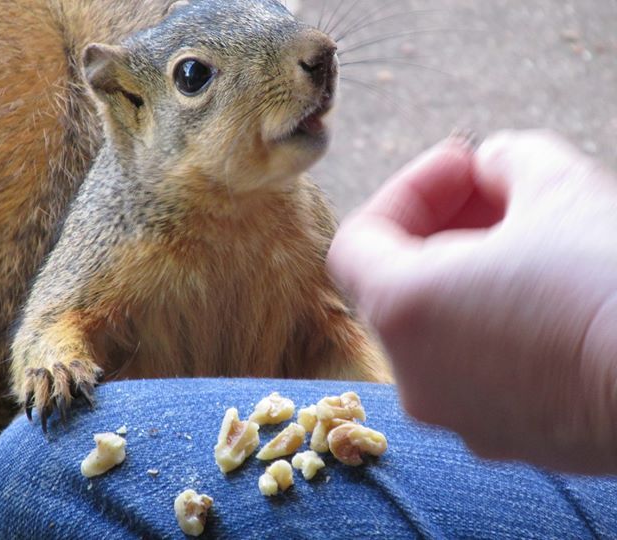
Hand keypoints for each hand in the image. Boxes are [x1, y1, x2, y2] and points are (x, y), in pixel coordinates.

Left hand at [328, 130, 616, 473]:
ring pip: (438, 329)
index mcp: (402, 311)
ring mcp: (457, 413)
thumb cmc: (612, 284)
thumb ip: (505, 158)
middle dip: (443, 226)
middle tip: (498, 194)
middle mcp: (413, 374)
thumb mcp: (558, 186)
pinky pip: (475, 369)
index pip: (359, 241)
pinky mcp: (504, 438)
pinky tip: (547, 300)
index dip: (406, 192)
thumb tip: (493, 165)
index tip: (463, 167)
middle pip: (398, 283)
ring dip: (468, 276)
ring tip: (531, 242)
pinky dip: (491, 326)